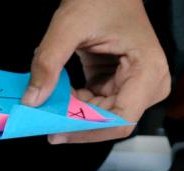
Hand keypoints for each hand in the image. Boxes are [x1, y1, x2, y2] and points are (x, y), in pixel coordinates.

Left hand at [23, 0, 169, 143]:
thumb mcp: (68, 25)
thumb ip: (48, 62)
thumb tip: (33, 100)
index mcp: (148, 71)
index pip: (121, 119)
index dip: (88, 131)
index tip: (57, 132)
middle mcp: (150, 84)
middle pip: (111, 121)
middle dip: (77, 121)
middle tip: (43, 118)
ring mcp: (138, 87)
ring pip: (102, 117)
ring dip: (73, 113)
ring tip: (47, 102)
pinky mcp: (122, 85)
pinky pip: (98, 106)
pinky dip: (76, 103)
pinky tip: (58, 93)